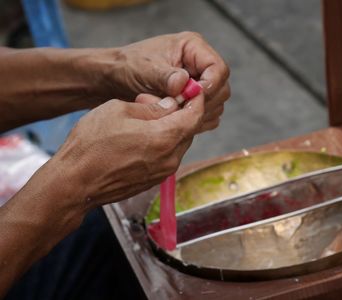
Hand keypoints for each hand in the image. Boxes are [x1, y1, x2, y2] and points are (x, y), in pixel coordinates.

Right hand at [51, 92, 203, 208]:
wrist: (75, 182)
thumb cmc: (91, 145)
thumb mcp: (119, 111)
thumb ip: (151, 107)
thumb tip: (170, 105)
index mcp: (165, 138)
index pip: (195, 115)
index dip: (195, 99)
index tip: (191, 90)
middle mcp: (170, 158)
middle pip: (188, 130)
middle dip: (178, 112)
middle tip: (154, 101)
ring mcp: (163, 172)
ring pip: (178, 143)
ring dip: (169, 128)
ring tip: (142, 119)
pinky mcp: (154, 180)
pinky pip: (167, 156)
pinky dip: (162, 143)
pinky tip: (141, 136)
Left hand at [102, 32, 229, 131]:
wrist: (115, 79)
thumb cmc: (127, 66)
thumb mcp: (144, 69)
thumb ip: (165, 76)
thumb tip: (184, 83)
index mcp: (193, 48)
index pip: (219, 69)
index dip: (210, 86)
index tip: (192, 99)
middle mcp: (201, 64)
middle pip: (222, 89)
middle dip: (203, 102)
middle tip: (179, 109)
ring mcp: (200, 83)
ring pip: (217, 104)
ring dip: (197, 113)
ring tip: (172, 114)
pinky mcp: (195, 100)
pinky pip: (208, 115)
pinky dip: (195, 121)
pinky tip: (176, 121)